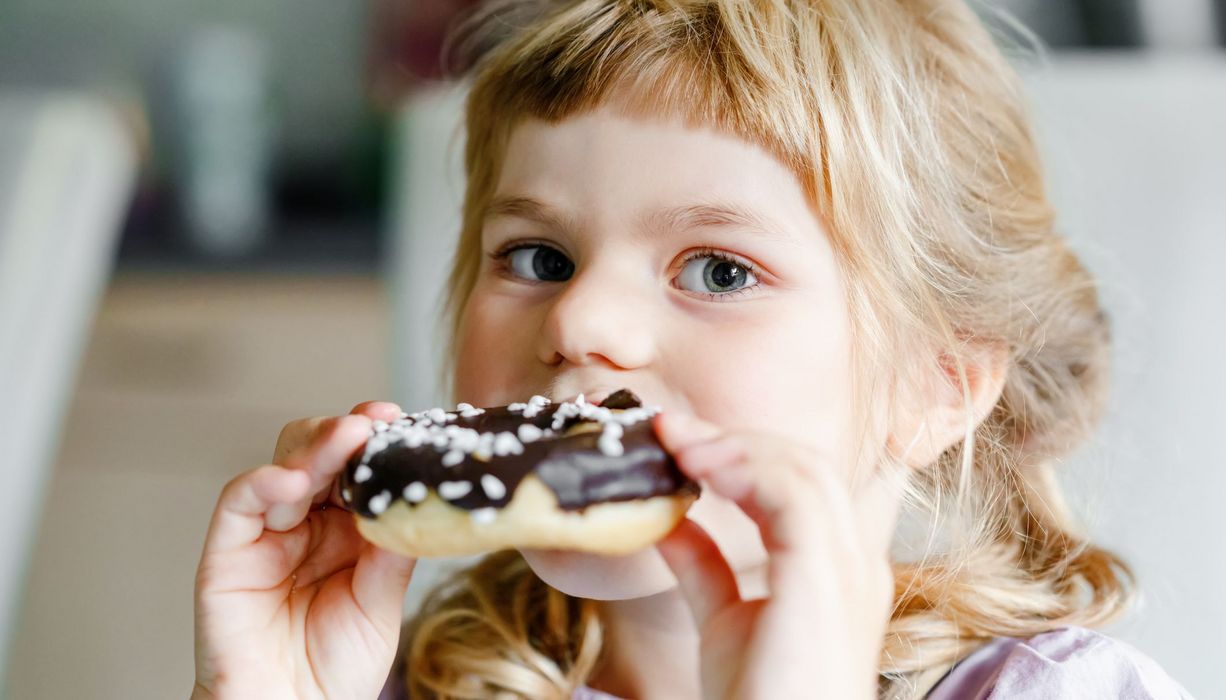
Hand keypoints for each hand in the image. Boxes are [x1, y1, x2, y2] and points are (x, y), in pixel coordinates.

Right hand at [193, 402, 415, 699]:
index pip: (359, 468)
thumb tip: (417, 496)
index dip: (377, 442)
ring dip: (317, 446)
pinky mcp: (227, 550)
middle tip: (376, 421)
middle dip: (348, 432)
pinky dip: (265, 482)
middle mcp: (306, 522)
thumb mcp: (381, 602)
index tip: (399, 418)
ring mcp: (265, 532)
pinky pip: (240, 500)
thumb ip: (392, 549)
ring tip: (349, 438)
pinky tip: (294, 479)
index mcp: (347, 528)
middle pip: (320, 452)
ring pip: (284, 463)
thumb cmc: (336, 668)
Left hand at [653, 412, 900, 699]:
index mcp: (837, 569)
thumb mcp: (724, 621)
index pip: (801, 483)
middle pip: (806, 465)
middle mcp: (853, 562)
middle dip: (736, 439)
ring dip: (734, 446)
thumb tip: (671, 520)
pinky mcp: (824, 577)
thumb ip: (704, 567)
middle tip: (671, 430)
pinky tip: (700, 469)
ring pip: (804, 470)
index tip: (678, 441)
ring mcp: (848, 568)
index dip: (741, 453)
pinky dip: (745, 468)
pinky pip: (794, 496)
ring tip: (678, 444)